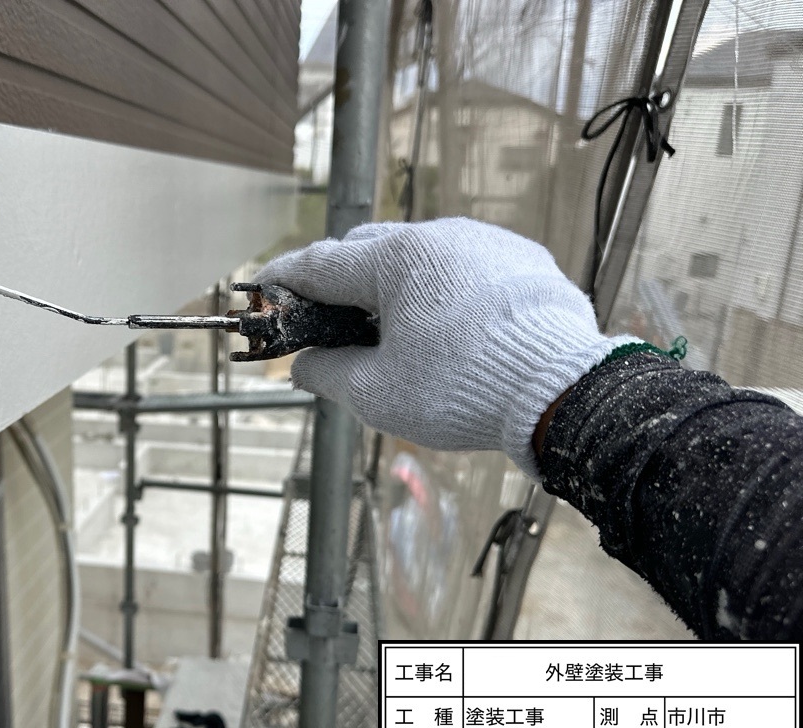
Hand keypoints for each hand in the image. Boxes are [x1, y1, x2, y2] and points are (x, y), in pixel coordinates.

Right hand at [255, 217, 638, 476]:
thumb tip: (303, 365)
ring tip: (387, 326)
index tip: (263, 288)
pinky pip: (464, 266)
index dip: (284, 279)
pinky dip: (440, 289)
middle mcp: (439, 237)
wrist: (561, 392)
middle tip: (326, 319)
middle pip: (367, 248)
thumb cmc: (462, 390)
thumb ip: (328, 374)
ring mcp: (486, 243)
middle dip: (339, 279)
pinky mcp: (522, 260)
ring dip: (392, 283)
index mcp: (396, 260)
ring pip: (420, 254)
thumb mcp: (376, 394)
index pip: (320, 264)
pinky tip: (443, 325)